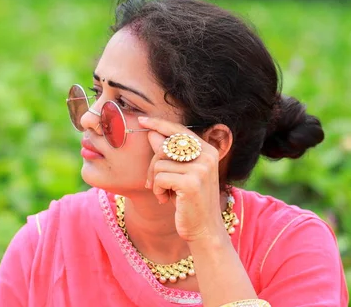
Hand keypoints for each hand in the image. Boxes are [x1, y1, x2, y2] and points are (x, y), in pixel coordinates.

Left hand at [137, 116, 227, 243]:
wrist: (204, 230)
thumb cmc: (189, 201)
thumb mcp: (179, 174)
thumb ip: (169, 154)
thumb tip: (152, 133)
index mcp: (208, 150)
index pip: (179, 130)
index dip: (159, 124)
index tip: (142, 120)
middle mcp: (207, 156)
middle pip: (164, 147)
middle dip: (152, 165)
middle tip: (153, 184)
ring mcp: (201, 168)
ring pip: (159, 163)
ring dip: (156, 181)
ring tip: (165, 194)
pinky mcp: (191, 182)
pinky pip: (160, 177)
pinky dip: (158, 190)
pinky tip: (166, 200)